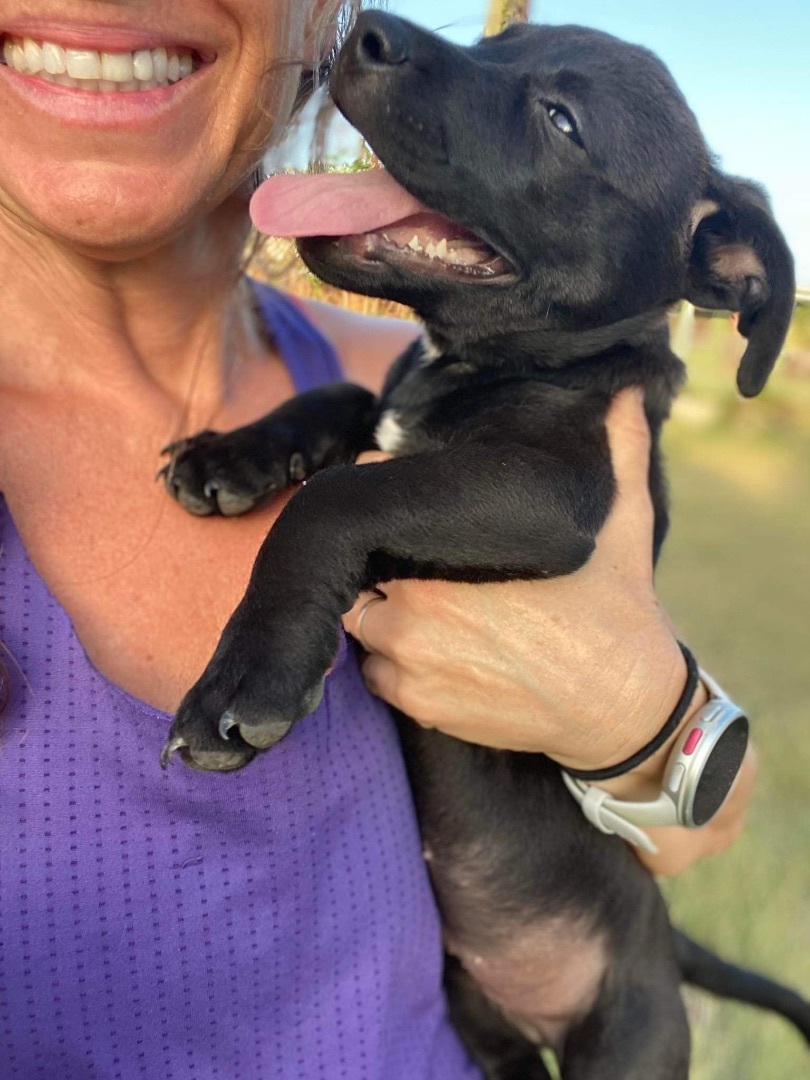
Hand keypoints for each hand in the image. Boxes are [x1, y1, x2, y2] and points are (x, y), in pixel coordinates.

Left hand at [344, 387, 684, 770]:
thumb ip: (619, 448)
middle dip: (377, 556)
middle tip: (405, 553)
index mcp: (451, 558)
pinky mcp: (419, 706)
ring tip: (418, 600)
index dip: (380, 488)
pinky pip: (374, 673)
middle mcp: (417, 612)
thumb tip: (630, 388)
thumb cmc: (618, 613)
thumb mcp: (626, 519)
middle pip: (360, 566)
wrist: (625, 708)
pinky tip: (429, 646)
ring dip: (378, 610)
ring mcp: (413, 664)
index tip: (393, 487)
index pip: (380, 503)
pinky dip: (388, 659)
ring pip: (359, 622)